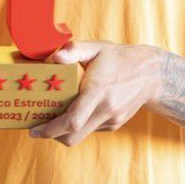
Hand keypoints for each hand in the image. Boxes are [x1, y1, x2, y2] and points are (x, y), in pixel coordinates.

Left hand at [29, 40, 164, 146]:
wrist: (151, 74)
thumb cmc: (119, 58)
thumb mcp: (97, 48)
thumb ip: (74, 50)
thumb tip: (54, 57)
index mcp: (99, 90)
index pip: (73, 120)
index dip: (50, 129)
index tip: (33, 128)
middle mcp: (106, 109)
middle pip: (72, 136)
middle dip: (50, 135)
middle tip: (35, 129)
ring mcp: (111, 120)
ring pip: (80, 136)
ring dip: (63, 131)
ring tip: (50, 118)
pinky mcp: (114, 125)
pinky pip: (90, 129)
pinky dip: (78, 125)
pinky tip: (73, 111)